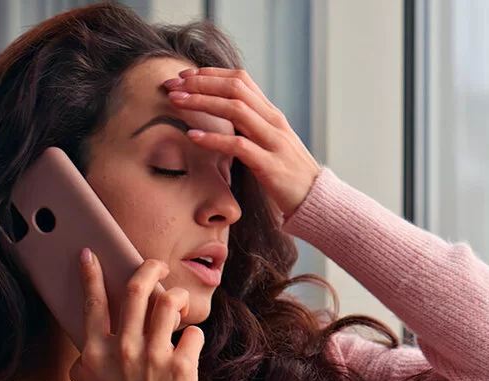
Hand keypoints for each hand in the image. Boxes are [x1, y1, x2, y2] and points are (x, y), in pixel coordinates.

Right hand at [69, 249, 204, 380]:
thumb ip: (86, 361)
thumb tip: (88, 343)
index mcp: (96, 352)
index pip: (92, 303)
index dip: (90, 274)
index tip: (90, 254)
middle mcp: (124, 349)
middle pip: (136, 289)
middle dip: (149, 267)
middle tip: (157, 264)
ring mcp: (154, 356)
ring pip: (168, 302)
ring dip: (176, 296)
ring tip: (178, 302)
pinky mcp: (182, 366)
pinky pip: (193, 333)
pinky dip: (192, 335)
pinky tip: (189, 345)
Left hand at [164, 68, 320, 219]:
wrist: (316, 199)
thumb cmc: (288, 173)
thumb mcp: (270, 142)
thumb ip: (251, 126)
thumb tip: (221, 114)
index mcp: (272, 114)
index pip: (241, 80)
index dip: (210, 74)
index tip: (184, 76)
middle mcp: (274, 122)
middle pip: (235, 88)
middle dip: (201, 83)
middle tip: (172, 85)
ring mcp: (274, 142)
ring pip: (235, 110)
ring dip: (202, 103)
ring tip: (177, 102)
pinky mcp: (270, 165)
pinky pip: (239, 146)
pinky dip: (214, 139)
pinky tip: (193, 136)